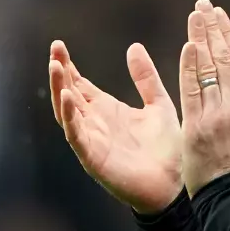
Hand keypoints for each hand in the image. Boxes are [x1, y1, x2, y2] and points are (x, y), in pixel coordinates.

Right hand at [49, 39, 182, 213]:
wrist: (174, 185)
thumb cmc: (166, 149)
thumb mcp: (158, 104)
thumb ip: (146, 78)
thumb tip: (134, 46)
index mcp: (106, 110)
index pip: (80, 84)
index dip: (69, 66)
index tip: (60, 45)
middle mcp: (94, 123)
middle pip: (68, 93)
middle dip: (60, 72)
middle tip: (55, 48)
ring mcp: (92, 141)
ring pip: (66, 112)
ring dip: (59, 89)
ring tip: (55, 67)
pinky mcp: (94, 158)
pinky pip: (76, 136)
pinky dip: (70, 118)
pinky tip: (67, 98)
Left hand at [179, 0, 229, 195]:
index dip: (229, 35)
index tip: (220, 16)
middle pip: (222, 58)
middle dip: (212, 28)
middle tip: (203, 5)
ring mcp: (215, 115)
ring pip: (207, 69)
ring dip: (199, 39)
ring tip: (194, 16)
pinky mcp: (196, 126)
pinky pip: (192, 91)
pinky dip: (189, 68)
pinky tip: (189, 47)